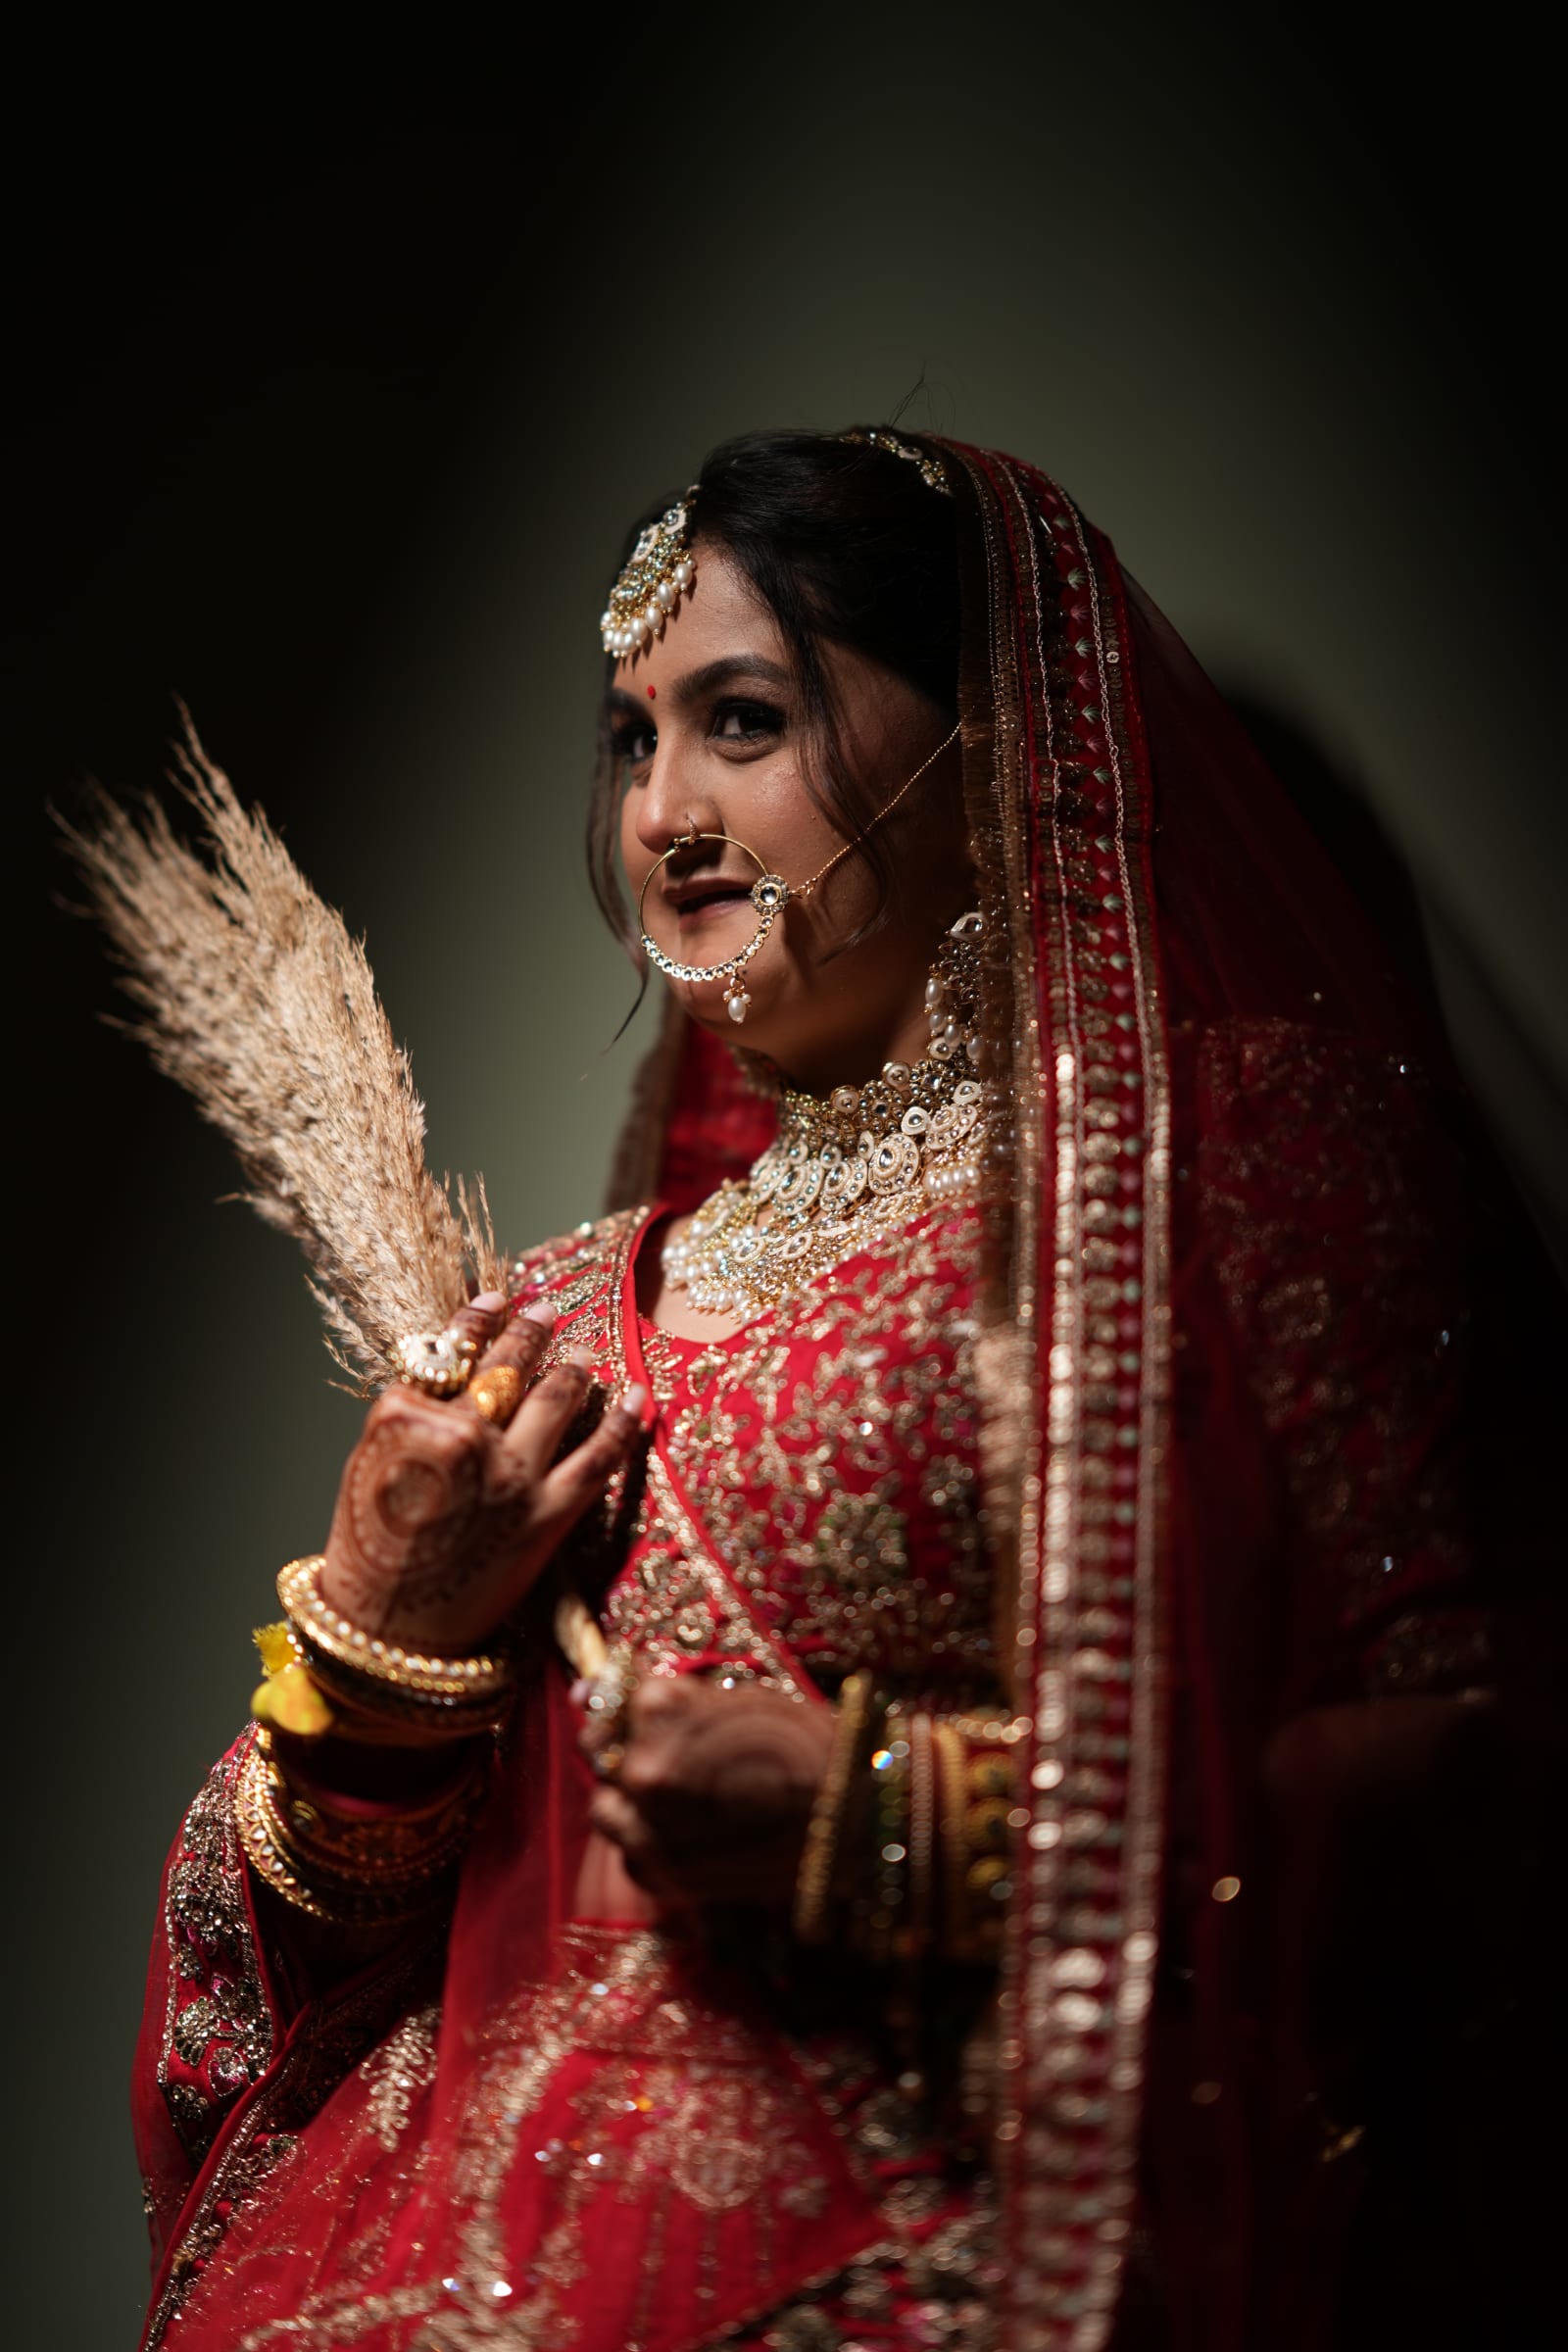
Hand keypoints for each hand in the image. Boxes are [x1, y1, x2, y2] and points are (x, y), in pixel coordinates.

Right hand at [320, 1293, 645, 1651]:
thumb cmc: (371, 1552)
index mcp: (409, 1417)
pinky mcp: (548, 1514)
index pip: (454, 1351)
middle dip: (534, 1332)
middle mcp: (463, 1436)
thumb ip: (412, 1415)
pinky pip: (599, 1456)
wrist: (389, 1634)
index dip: (481, 1319)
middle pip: (509, 1367)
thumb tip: (456, 1373)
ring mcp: (510, 1474)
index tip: (500, 1300)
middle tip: (550, 1311)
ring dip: (576, 1366)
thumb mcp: (370, 1465)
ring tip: (584, 1352)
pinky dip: (625, 1420)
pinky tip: (640, 1395)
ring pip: (558, 1397)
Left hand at [581, 1676, 834, 1910]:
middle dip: (630, 1752)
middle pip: (602, 1753)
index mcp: (658, 1708)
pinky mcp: (667, 1877)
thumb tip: (584, 1691)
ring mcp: (650, 1827)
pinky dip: (653, 1846)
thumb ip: (661, 1698)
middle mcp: (644, 1769)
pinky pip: (632, 1859)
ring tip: (685, 1799)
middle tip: (676, 1757)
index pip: (622, 1698)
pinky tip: (695, 1834)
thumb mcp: (734, 1698)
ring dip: (633, 1803)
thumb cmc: (805, 1746)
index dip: (646, 1709)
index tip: (670, 1718)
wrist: (854, 1817)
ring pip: (607, 1811)